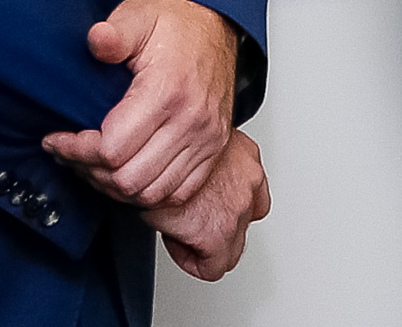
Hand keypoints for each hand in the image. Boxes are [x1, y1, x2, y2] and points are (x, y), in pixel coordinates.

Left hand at [41, 0, 238, 207]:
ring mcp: (206, 140)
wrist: (215, 26)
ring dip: (115, 186)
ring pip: (151, 192)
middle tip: (69, 154)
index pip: (112, 149)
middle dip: (90, 171)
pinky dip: (146, 192)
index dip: (77, 150)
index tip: (57, 139)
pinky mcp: (213, 150)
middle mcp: (192, 122)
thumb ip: (115, 32)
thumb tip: (97, 40)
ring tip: (92, 165)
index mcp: (168, 91)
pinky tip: (124, 172)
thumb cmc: (176, 24)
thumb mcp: (139, 15)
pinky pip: (177, 193)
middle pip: (129, 179)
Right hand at [143, 130, 270, 279]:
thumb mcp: (191, 138)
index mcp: (246, 156)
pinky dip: (191, 260)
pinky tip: (172, 239)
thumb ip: (203, 156)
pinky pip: (211, 267)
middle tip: (189, 219)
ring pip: (231, 248)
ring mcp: (238, 208)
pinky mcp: (216, 234)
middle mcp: (248, 181)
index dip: (229, 206)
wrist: (145, 146)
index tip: (208, 206)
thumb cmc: (165, 133)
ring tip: (178, 228)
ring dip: (206, 243)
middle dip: (217, 226)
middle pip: (244, 222)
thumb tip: (190, 165)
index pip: (256, 193)